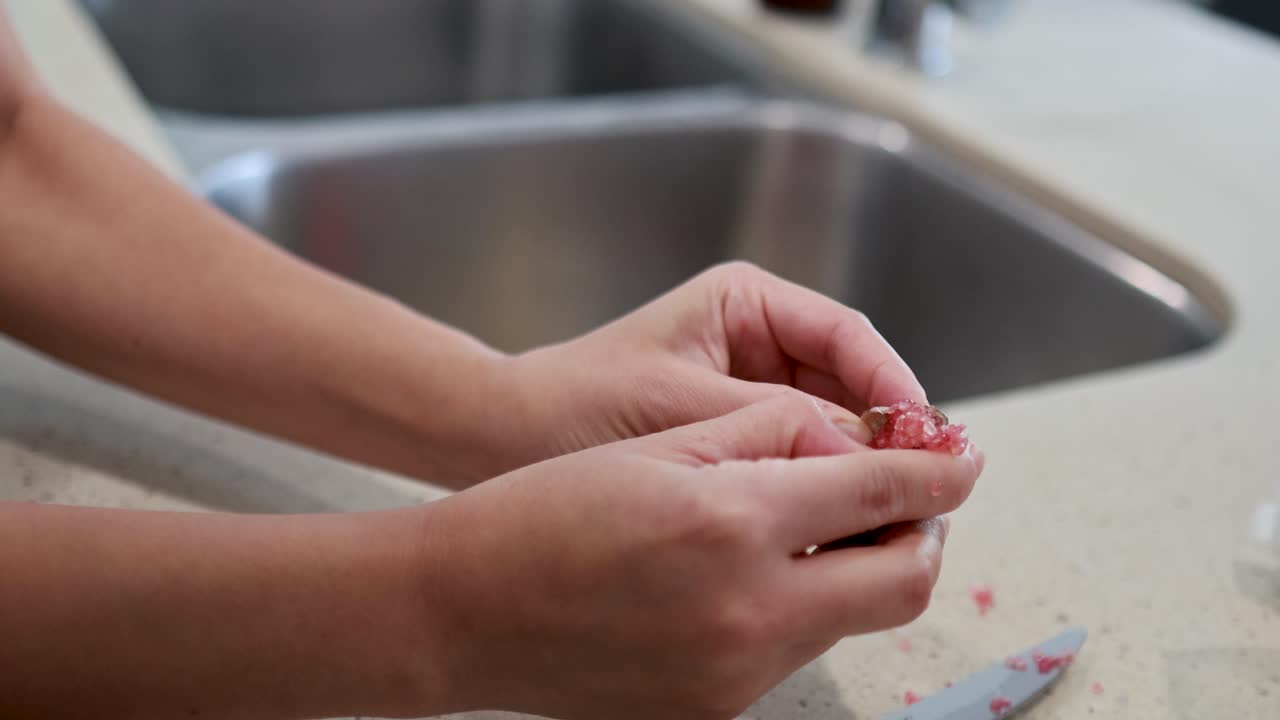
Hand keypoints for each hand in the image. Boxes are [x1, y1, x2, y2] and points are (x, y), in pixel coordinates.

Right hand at [417, 393, 981, 718]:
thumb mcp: (659, 443)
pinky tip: (751, 576)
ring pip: (850, 620)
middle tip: (908, 504)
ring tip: (815, 530)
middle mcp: (749, 611)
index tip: (962, 459)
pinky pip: (791, 653)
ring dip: (859, 571)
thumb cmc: (542, 510)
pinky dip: (799, 607)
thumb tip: (852, 442)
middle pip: (903, 584)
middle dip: (923, 537)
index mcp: (732, 522)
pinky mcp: (715, 711)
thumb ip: (768, 435)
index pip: (881, 493)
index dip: (937, 471)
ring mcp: (735, 675)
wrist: (459, 611)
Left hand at [497, 262, 927, 474]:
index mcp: (747, 304)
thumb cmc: (575, 406)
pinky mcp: (737, 440)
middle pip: (853, 386)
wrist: (499, 441)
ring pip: (831, 429)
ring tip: (884, 516)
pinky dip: (818, 489)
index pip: (848, 337)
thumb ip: (774, 427)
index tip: (923, 440)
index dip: (895, 388)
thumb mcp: (681, 410)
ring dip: (856, 468)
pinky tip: (834, 526)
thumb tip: (870, 457)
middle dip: (885, 436)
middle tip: (920, 492)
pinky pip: (797, 460)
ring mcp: (751, 390)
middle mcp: (759, 340)